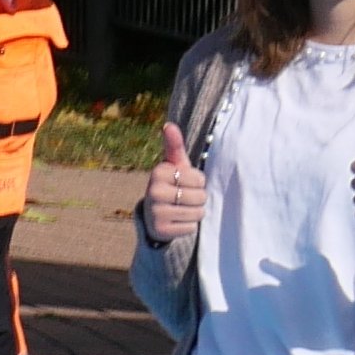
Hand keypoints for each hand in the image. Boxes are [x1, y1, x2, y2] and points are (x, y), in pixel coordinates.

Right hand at [140, 122, 206, 246]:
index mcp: (158, 172)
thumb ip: (174, 146)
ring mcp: (155, 211)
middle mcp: (153, 191)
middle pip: (200, 196)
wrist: (155, 215)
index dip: (198, 182)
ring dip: (195, 212)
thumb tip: (169, 124)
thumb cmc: (172, 185)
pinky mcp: (160, 229)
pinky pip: (191, 227)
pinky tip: (177, 221)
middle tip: (184, 198)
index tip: (184, 183)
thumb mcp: (174, 166)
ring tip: (182, 209)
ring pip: (197, 213)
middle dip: (198, 199)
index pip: (199, 179)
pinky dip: (189, 226)